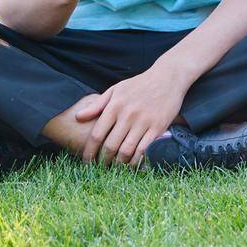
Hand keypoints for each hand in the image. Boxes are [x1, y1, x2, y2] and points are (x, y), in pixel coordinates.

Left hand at [73, 63, 191, 165]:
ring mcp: (144, 122)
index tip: (87, 161)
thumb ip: (97, 105)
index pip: (97, 135)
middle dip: (103, 161)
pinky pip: (144, 149)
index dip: (90, 151)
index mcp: (115, 106)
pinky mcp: (158, 127)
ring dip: (119, 164)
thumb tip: (78, 117)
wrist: (168, 77)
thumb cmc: (139, 84)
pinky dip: (136, 161)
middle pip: (110, 146)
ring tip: (115, 169)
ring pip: (126, 150)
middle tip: (101, 168)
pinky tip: (132, 165)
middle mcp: (128, 115)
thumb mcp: (116, 90)